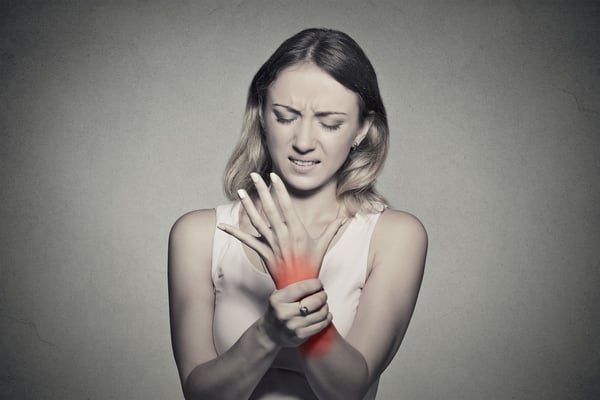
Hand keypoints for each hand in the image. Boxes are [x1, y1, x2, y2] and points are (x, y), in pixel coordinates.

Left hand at [217, 172, 345, 287]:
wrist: (299, 288)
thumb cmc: (311, 266)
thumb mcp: (323, 246)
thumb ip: (332, 229)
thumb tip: (346, 218)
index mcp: (297, 230)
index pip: (286, 205)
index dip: (279, 190)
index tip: (273, 177)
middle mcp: (283, 235)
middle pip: (270, 209)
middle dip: (262, 191)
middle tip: (255, 175)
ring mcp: (272, 244)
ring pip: (257, 221)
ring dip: (247, 206)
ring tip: (241, 191)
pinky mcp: (263, 253)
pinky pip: (246, 241)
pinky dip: (234, 233)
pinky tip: (223, 225)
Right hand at [260, 279, 331, 347]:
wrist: (270, 333)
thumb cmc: (277, 311)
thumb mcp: (278, 296)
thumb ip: (291, 287)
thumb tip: (310, 276)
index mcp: (278, 300)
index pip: (302, 288)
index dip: (315, 284)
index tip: (319, 284)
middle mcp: (285, 313)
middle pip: (314, 301)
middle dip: (322, 295)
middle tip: (323, 294)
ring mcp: (293, 326)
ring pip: (320, 313)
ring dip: (325, 306)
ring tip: (324, 304)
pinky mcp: (300, 335)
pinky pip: (320, 325)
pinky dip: (327, 318)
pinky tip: (326, 314)